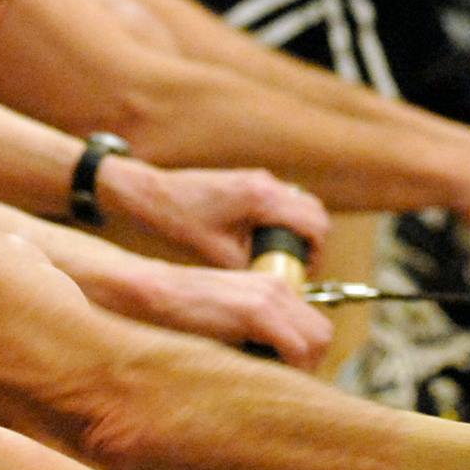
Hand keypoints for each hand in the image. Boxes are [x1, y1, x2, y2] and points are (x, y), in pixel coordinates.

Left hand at [102, 159, 331, 269]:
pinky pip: (284, 199)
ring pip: (302, 203)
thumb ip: (250, 268)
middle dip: (313, 242)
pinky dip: (286, 220)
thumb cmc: (179, 220)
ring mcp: (259, 178)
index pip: (314, 224)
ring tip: (283, 256)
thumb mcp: (217, 254)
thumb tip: (272, 290)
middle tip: (298, 267)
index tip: (303, 273)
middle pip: (315, 212)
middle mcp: (266, 184)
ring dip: (300, 230)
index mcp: (261, 199)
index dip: (316, 253)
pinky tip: (266, 240)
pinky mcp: (251, 180)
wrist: (153, 193)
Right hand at [136, 264, 333, 368]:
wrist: (152, 292)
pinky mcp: (256, 311)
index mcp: (272, 287)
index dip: (304, 357)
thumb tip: (271, 368)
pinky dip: (290, 368)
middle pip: (322, 335)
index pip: (313, 328)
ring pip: (317, 342)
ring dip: (301, 368)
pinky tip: (265, 377)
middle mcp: (277, 287)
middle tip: (282, 382)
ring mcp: (269, 297)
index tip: (285, 376)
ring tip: (271, 381)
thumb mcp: (228, 319)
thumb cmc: (180, 314)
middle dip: (309, 364)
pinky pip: (296, 347)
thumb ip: (254, 333)